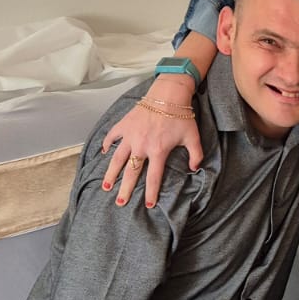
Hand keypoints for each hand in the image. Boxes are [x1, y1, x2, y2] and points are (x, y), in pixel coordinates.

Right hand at [102, 76, 202, 206]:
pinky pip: (111, 136)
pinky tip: (102, 152)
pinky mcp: (124, 124)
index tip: (149, 205)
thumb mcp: (192, 137)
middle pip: (131, 172)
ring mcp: (130, 135)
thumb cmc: (182, 116)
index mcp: (158, 151)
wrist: (168, 94)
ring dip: (110, 173)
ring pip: (117, 158)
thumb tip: (195, 169)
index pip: (154, 177)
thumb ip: (196, 155)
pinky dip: (106, 143)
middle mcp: (141, 146)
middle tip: (120, 202)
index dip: (152, 193)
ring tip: (105, 186)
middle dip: (125, 189)